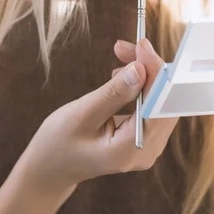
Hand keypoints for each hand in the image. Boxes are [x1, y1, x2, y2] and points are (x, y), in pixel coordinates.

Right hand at [23, 38, 177, 197]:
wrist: (50, 168)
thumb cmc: (59, 142)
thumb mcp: (83, 113)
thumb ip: (114, 93)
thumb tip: (141, 68)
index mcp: (131, 149)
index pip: (158, 105)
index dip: (155, 72)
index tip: (141, 46)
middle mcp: (147, 150)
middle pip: (163, 101)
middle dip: (149, 68)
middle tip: (125, 46)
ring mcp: (147, 145)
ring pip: (159, 100)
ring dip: (145, 72)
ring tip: (121, 55)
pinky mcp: (143, 137)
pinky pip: (151, 105)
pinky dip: (141, 84)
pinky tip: (124, 75)